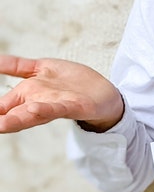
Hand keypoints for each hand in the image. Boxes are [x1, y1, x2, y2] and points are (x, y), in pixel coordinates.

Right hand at [0, 55, 123, 132]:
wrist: (105, 95)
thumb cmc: (72, 84)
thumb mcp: (41, 69)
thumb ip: (15, 66)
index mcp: (26, 96)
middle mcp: (35, 103)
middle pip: (10, 112)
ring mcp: (54, 105)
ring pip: (30, 113)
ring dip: (16, 118)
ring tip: (0, 124)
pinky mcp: (73, 106)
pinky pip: (57, 108)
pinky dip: (45, 108)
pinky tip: (33, 109)